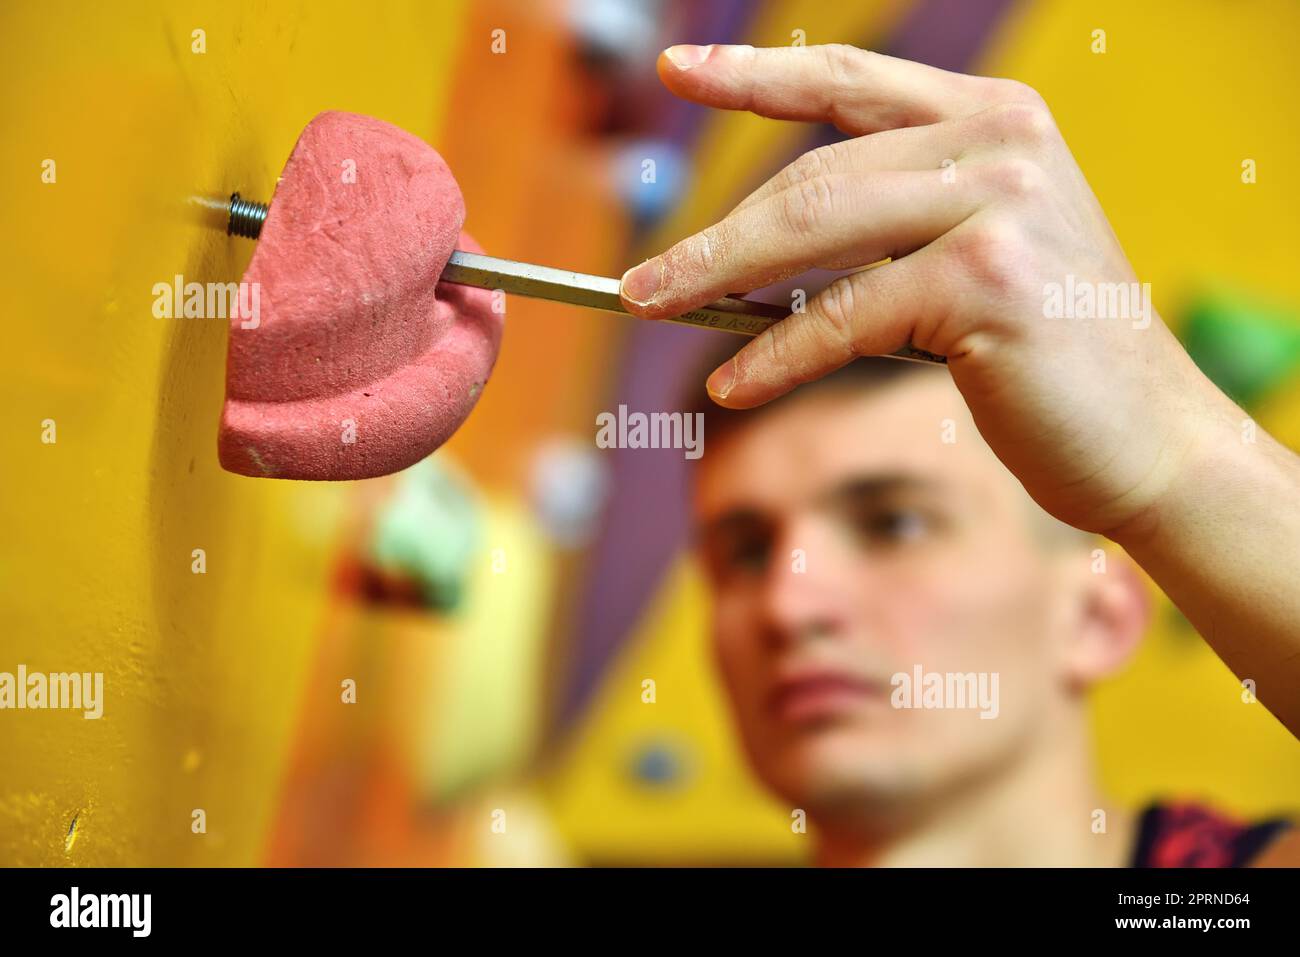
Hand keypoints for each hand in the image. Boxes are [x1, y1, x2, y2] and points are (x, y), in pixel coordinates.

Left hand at [619, 43, 1233, 538]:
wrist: (1150, 436)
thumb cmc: (1047, 352)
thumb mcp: (972, 257)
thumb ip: (889, 226)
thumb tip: (746, 258)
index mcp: (993, 118)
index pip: (850, 83)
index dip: (756, 76)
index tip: (680, 70)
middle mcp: (1000, 141)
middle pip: (812, 177)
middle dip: (712, 235)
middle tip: (636, 283)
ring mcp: (1001, 204)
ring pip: (816, 233)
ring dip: (717, 279)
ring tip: (654, 310)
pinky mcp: (990, 281)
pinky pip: (846, 317)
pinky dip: (777, 356)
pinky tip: (730, 385)